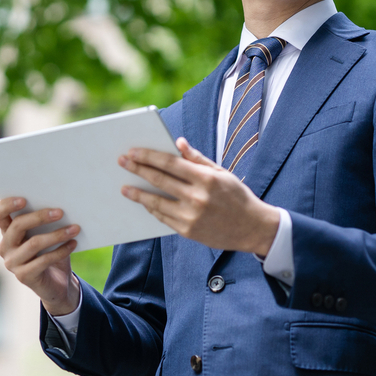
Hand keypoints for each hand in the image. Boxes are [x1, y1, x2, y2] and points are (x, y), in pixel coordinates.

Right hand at [0, 197, 81, 315]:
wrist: (57, 284)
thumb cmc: (50, 252)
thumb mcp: (46, 235)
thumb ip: (46, 222)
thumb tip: (59, 207)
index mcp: (7, 232)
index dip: (7, 205)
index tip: (24, 199)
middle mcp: (5, 246)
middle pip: (17, 225)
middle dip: (40, 217)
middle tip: (60, 212)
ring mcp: (12, 263)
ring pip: (33, 243)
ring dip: (57, 234)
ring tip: (75, 228)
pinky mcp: (23, 276)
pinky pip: (44, 260)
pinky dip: (61, 251)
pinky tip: (73, 244)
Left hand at [119, 137, 280, 254]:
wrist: (252, 228)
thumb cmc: (237, 196)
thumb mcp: (222, 173)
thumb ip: (198, 159)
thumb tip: (178, 143)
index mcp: (206, 179)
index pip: (170, 163)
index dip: (149, 156)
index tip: (133, 151)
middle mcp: (197, 198)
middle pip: (160, 180)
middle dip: (138, 169)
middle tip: (122, 162)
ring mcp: (191, 217)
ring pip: (156, 202)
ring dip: (138, 194)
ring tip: (124, 187)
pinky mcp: (188, 232)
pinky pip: (163, 218)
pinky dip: (151, 209)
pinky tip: (143, 202)